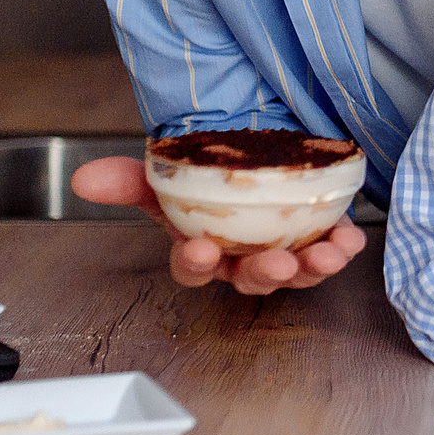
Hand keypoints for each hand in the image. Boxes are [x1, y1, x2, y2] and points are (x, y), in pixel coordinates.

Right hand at [68, 154, 364, 295]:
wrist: (248, 157)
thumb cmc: (205, 180)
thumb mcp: (165, 177)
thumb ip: (127, 179)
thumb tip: (82, 178)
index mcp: (203, 250)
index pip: (194, 267)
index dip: (197, 263)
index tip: (201, 250)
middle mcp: (243, 260)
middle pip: (251, 277)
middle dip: (265, 272)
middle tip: (277, 262)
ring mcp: (284, 253)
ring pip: (297, 271)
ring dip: (313, 266)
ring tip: (326, 254)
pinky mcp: (318, 240)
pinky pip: (332, 250)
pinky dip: (344, 246)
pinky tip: (351, 238)